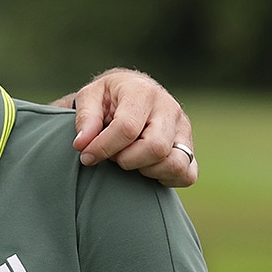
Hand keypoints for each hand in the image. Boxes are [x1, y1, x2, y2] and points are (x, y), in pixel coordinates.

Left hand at [59, 68, 196, 185]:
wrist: (132, 95)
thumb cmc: (108, 99)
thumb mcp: (89, 98)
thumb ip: (85, 119)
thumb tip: (82, 144)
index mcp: (143, 92)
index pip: (127, 128)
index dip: (103, 148)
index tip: (86, 156)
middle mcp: (169, 108)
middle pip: (155, 148)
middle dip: (126, 160)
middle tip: (112, 156)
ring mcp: (183, 129)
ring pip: (174, 164)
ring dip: (146, 171)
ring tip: (129, 160)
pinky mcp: (189, 147)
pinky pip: (187, 174)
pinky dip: (166, 179)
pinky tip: (146, 170)